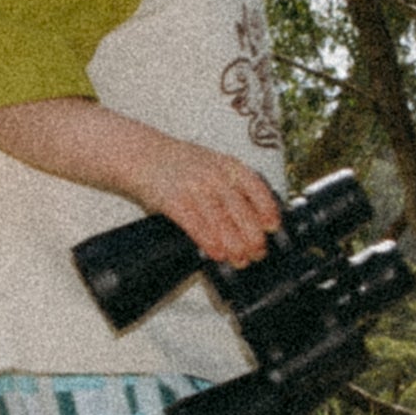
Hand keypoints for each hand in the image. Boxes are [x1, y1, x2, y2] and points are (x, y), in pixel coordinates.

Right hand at [134, 139, 283, 270]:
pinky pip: (196, 225)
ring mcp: (194, 187)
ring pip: (221, 221)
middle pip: (241, 210)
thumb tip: (253, 218)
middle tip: (258, 252)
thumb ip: (232, 186)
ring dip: (234, 245)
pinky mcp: (174, 200)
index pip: (256, 188)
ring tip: (240, 259)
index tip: (272, 228)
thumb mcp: (213, 164)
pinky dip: (209, 241)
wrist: (143, 154)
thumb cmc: (179, 164)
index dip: (267, 210)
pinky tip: (216, 253)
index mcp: (228, 166)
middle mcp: (214, 175)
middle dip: (253, 236)